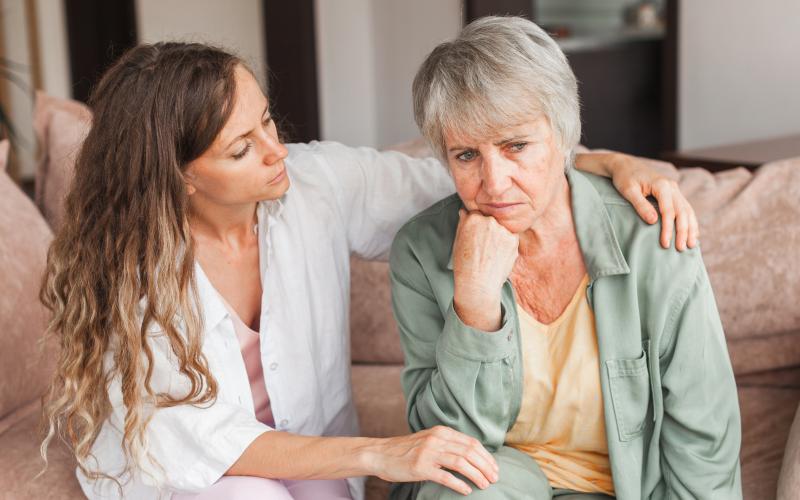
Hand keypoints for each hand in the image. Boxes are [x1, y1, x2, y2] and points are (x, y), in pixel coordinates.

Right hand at [366, 426, 498, 495]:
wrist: (381, 454)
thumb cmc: (406, 450)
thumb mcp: (429, 440)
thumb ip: (447, 444)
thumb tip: (471, 455)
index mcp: (441, 432)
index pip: (471, 442)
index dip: (486, 456)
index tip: (494, 468)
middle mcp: (436, 439)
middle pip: (469, 452)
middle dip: (485, 466)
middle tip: (495, 478)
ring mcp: (428, 453)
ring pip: (461, 462)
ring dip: (476, 475)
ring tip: (485, 485)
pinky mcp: (420, 467)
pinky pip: (445, 476)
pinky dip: (459, 484)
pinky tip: (466, 490)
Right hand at [452, 209, 518, 330]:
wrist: (478, 283)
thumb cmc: (465, 264)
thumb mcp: (458, 241)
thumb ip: (463, 223)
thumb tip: (465, 211)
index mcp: (473, 218)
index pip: (477, 214)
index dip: (477, 225)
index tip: (476, 235)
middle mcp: (489, 221)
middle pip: (491, 219)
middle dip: (488, 229)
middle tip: (484, 245)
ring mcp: (503, 230)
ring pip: (502, 228)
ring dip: (499, 236)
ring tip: (491, 253)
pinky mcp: (514, 239)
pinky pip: (511, 237)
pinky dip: (506, 244)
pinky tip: (498, 255)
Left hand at [608, 153, 698, 250]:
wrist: (625, 165)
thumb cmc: (624, 178)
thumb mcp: (628, 191)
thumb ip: (641, 205)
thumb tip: (654, 222)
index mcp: (661, 185)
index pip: (668, 211)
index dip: (668, 228)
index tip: (665, 244)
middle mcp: (672, 186)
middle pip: (682, 212)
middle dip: (683, 231)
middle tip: (681, 249)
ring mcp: (674, 189)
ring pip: (687, 210)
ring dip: (691, 228)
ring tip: (691, 245)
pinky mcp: (673, 193)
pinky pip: (685, 208)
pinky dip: (690, 221)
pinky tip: (692, 233)